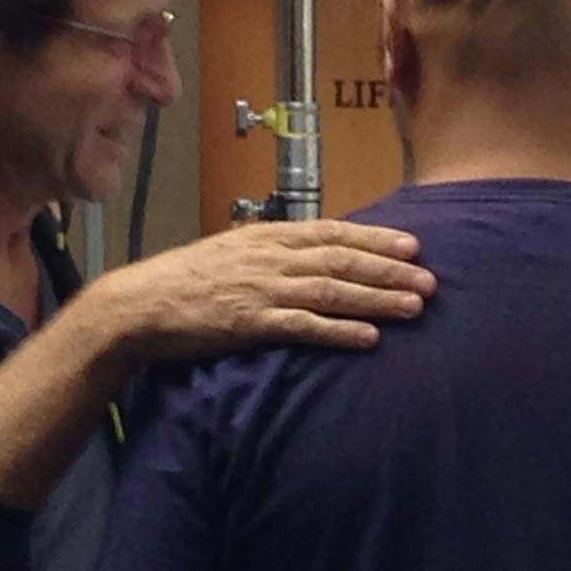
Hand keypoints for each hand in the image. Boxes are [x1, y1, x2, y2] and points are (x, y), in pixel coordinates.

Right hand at [101, 219, 436, 360]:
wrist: (139, 304)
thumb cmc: (187, 279)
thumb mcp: (234, 250)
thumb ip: (275, 250)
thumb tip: (314, 253)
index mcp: (269, 237)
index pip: (333, 233)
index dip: (376, 239)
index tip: (413, 245)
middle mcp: (272, 258)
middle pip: (342, 261)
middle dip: (390, 270)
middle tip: (430, 280)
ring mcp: (262, 290)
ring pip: (332, 292)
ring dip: (376, 299)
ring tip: (414, 307)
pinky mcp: (250, 323)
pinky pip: (303, 328)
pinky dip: (338, 332)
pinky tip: (368, 338)